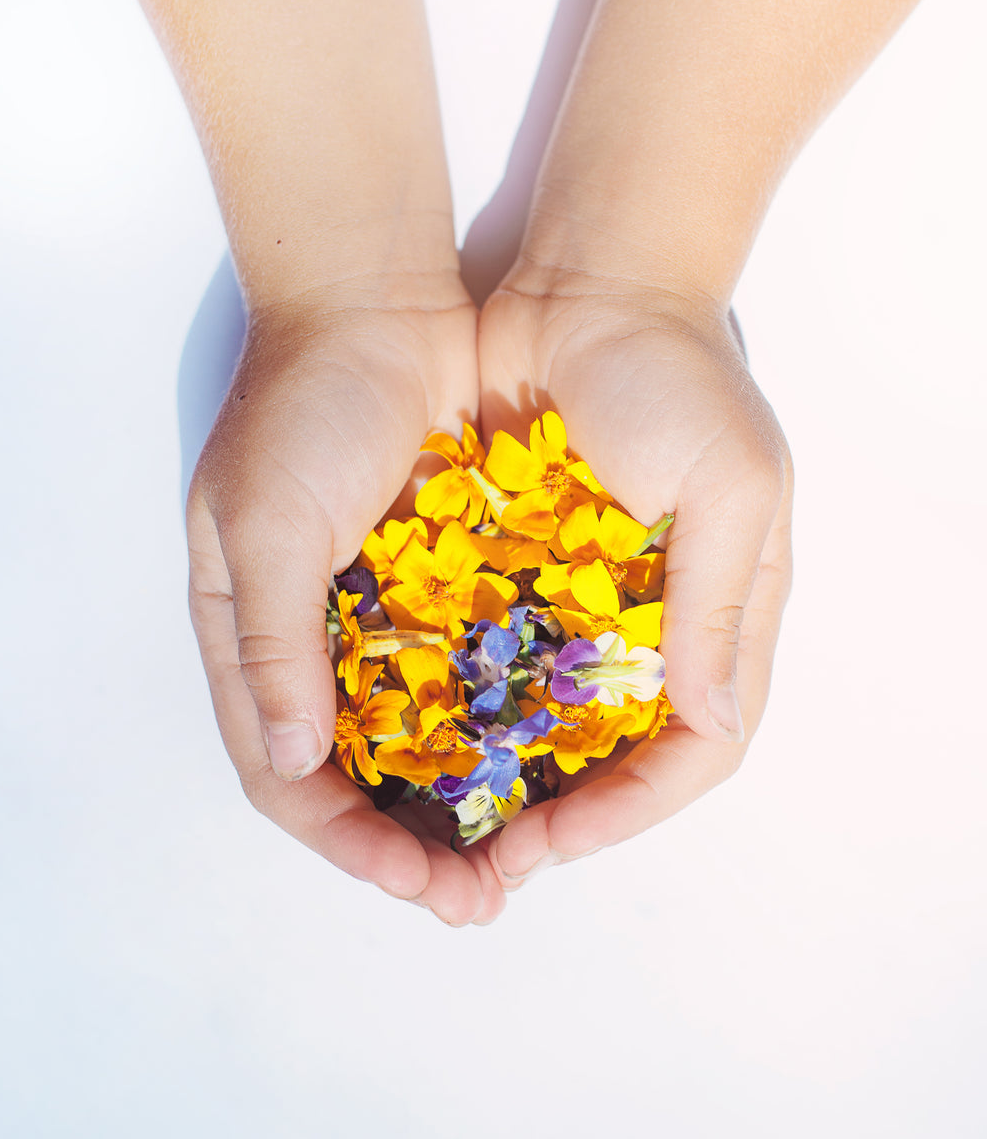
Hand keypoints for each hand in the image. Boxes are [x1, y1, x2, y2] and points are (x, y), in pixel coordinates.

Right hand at [186, 268, 507, 924]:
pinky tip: (549, 762)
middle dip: (410, 840)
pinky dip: (498, 722)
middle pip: (356, 773)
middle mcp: (315, 640)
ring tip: (522, 854)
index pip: (284, 770)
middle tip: (479, 896)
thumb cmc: (306, 405)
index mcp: (250, 635)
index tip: (411, 876)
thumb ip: (271, 641)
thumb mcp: (267, 522)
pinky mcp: (445, 579)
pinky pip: (470, 671)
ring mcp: (383, 612)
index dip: (342, 835)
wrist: (379, 300)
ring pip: (419, 736)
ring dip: (462, 798)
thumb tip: (294, 760)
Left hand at [477, 261, 792, 884]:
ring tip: (438, 821)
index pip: (695, 745)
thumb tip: (708, 718)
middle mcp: (652, 620)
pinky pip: (489, 653)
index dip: (633, 805)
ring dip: (500, 773)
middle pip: (614, 752)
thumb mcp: (730, 480)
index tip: (559, 837)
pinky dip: (459, 698)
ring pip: (544, 718)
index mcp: (719, 612)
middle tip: (487, 859)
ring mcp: (580, 596)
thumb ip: (719, 600)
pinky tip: (408, 734)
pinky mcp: (515, 565)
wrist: (588, 279)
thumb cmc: (677, 374)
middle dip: (560, 813)